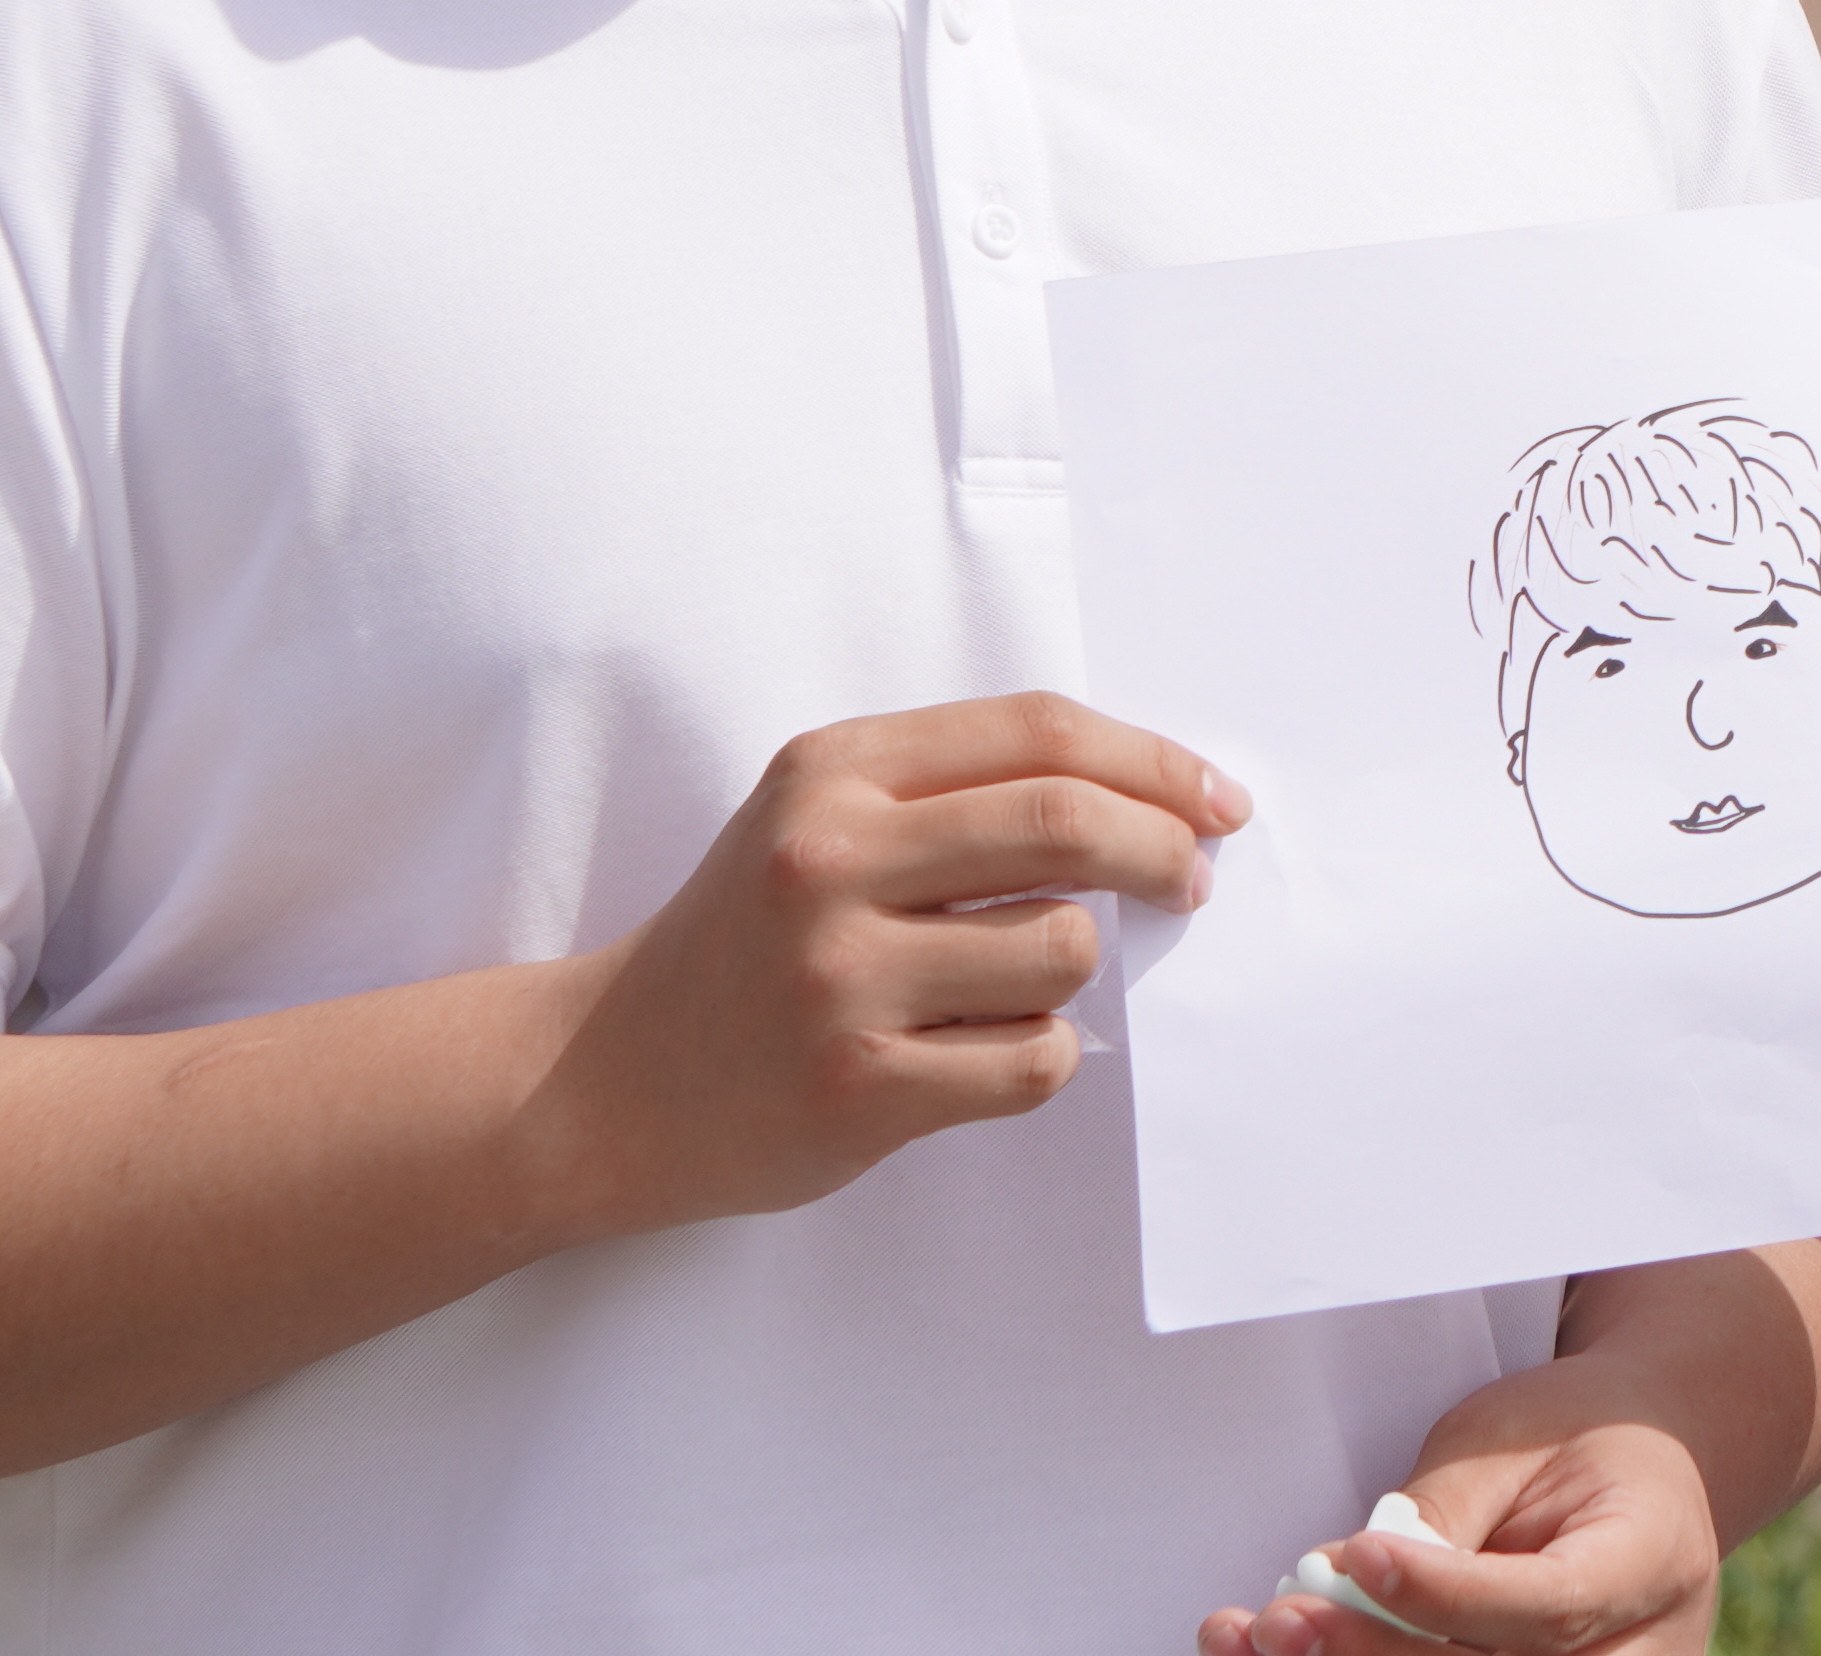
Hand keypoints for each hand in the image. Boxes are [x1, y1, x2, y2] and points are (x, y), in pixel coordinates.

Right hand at [541, 694, 1243, 1238]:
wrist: (605, 1078)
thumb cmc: (747, 940)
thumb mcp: (819, 818)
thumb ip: (955, 791)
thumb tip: (1149, 800)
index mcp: (832, 772)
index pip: (1038, 734)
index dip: (1152, 762)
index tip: (1215, 799)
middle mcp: (830, 861)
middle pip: (1066, 825)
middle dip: (1164, 850)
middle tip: (1193, 879)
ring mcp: (840, 978)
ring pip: (1061, 952)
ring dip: (1077, 969)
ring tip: (1015, 984)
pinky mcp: (858, 1086)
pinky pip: (1032, 1060)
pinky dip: (1044, 1054)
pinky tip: (989, 1049)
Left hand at [1202, 1363, 1723, 1655]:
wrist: (1642, 1465)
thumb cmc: (1577, 1436)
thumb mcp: (1515, 1438)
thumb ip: (1446, 1516)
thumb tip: (1347, 1580)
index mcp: (1649, 1562)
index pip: (1547, 1607)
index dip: (1447, 1595)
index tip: (1360, 1556)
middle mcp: (1639, 1653)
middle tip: (1281, 1619)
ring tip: (1268, 1637)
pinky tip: (1295, 1654)